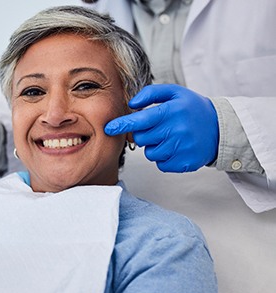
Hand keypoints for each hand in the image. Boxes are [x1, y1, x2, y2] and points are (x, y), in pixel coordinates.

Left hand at [104, 84, 218, 171]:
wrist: (220, 128)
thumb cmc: (192, 109)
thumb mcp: (174, 92)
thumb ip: (150, 93)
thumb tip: (132, 104)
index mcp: (171, 112)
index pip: (140, 120)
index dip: (122, 124)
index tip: (109, 128)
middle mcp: (176, 131)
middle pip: (141, 138)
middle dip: (143, 133)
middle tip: (157, 127)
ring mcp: (181, 149)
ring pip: (150, 153)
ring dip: (154, 146)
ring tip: (169, 137)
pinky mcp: (184, 163)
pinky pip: (160, 164)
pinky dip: (164, 157)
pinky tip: (175, 147)